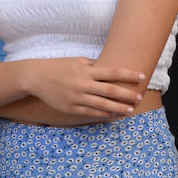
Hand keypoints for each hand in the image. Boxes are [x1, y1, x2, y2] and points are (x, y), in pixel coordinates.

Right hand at [22, 57, 146, 118]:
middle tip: (139, 97)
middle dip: (127, 95)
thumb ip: (94, 66)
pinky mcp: (71, 108)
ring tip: (130, 110)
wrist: (36, 77)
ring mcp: (77, 97)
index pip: (113, 73)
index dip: (128, 75)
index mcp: (87, 71)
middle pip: (110, 91)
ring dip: (118, 108)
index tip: (142, 76)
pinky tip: (114, 115)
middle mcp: (83, 84)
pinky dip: (104, 115)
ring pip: (102, 105)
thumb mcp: (77, 61)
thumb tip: (111, 70)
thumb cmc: (59, 67)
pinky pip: (91, 113)